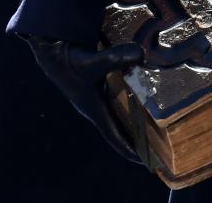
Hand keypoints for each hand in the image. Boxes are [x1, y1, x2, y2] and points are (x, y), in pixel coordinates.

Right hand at [22, 35, 142, 162]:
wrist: (54, 50)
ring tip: (154, 128)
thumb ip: (116, 57)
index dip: (128, 148)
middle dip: (136, 139)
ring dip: (134, 122)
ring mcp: (97, 97)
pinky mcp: (99, 86)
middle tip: (156, 147)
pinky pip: (118, 101)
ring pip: (119, 114)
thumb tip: (140, 54)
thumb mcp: (93, 60)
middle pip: (119, 128)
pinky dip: (131, 105)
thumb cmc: (69, 60)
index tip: (143, 161)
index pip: (113, 134)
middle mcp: (96, 106)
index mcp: (93, 108)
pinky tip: (144, 100)